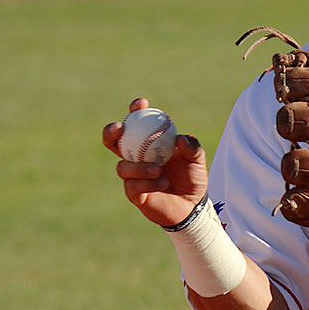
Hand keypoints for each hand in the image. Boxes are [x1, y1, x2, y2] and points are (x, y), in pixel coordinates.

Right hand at [102, 97, 207, 226]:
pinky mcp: (134, 193)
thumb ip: (192, 146)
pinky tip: (163, 182)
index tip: (140, 104)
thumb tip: (180, 138)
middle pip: (113, 141)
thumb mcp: (197, 159)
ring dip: (138, 166)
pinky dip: (147, 183)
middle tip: (120, 128)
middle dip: (111, 132)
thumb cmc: (192, 177)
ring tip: (157, 169)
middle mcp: (136, 157)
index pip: (137, 123)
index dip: (135, 111)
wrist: (192, 205)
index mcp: (149, 142)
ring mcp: (133, 175)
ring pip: (123, 166)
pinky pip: (132, 186)